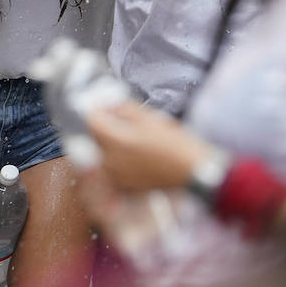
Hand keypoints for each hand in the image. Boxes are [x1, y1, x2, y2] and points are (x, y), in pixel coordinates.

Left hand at [85, 100, 210, 191]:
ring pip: (103, 151)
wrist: (192, 172)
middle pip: (96, 136)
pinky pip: (112, 166)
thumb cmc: (175, 143)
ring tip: (132, 137)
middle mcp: (111, 160)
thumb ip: (124, 109)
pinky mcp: (124, 184)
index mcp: (117, 142)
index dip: (99, 109)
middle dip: (105, 125)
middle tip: (123, 119)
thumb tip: (107, 102)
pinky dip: (118, 157)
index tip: (108, 105)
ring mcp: (116, 175)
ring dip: (111, 141)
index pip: (92, 120)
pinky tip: (135, 153)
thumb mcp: (150, 118)